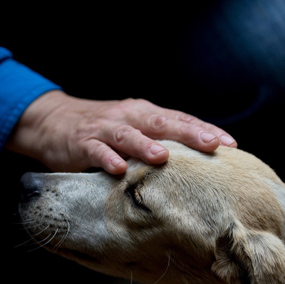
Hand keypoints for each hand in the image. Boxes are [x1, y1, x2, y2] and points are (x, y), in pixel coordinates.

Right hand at [7, 90, 236, 173]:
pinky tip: (118, 169)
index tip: (231, 144)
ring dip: (145, 145)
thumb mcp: (134, 130)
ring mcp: (104, 129)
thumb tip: (200, 164)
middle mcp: (129, 117)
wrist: (53, 121)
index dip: (205, 130)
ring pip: (127, 135)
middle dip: (187, 134)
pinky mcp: (81, 143)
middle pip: (161, 123)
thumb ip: (160, 142)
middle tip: (211, 145)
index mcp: (145, 114)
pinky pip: (95, 151)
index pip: (180, 120)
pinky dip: (106, 159)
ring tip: (163, 157)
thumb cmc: (103, 130)